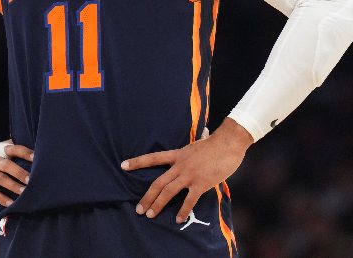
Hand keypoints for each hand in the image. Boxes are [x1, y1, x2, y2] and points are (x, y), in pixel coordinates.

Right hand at [0, 141, 33, 206]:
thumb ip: (13, 149)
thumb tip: (35, 147)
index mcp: (0, 150)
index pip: (15, 149)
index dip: (25, 153)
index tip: (37, 158)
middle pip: (8, 166)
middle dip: (20, 173)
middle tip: (31, 180)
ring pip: (1, 179)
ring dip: (13, 186)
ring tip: (24, 192)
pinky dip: (2, 198)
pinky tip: (11, 204)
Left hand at [121, 118, 252, 223]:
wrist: (229, 143)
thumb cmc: (217, 143)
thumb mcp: (201, 141)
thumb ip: (198, 141)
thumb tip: (204, 132)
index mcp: (178, 154)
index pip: (153, 158)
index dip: (137, 162)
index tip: (123, 165)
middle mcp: (180, 165)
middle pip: (158, 182)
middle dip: (147, 197)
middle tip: (139, 209)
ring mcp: (190, 175)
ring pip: (168, 192)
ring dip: (158, 205)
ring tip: (150, 215)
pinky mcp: (201, 183)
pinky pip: (189, 200)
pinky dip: (183, 211)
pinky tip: (178, 219)